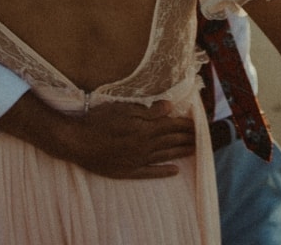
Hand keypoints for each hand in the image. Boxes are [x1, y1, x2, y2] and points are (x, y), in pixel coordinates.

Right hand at [46, 100, 195, 179]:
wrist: (76, 142)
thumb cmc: (98, 121)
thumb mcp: (123, 109)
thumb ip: (148, 110)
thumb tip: (169, 107)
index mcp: (145, 129)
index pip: (172, 125)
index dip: (186, 124)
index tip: (198, 122)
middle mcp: (145, 146)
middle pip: (172, 141)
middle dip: (188, 138)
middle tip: (203, 137)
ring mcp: (137, 161)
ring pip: (165, 156)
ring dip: (181, 152)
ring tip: (195, 150)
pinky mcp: (128, 172)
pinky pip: (151, 173)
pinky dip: (164, 172)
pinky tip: (175, 171)